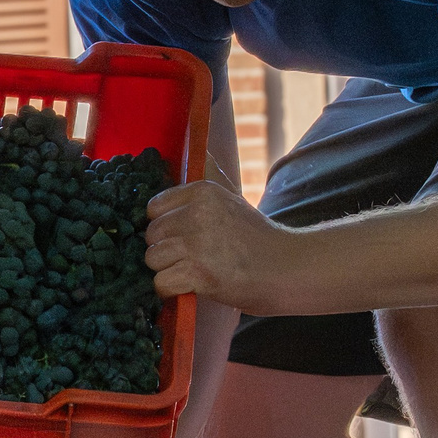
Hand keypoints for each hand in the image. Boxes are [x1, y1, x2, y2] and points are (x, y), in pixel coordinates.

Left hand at [143, 178, 300, 310]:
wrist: (285, 269)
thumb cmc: (256, 237)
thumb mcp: (233, 196)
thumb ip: (211, 174)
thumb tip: (199, 148)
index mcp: (203, 192)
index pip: (154, 207)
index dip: (165, 224)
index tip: (182, 235)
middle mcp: (197, 214)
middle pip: (151, 234)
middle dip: (165, 249)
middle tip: (191, 256)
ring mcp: (196, 244)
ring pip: (152, 258)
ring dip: (167, 270)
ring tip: (193, 270)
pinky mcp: (198, 274)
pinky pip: (161, 282)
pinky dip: (171, 290)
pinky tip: (190, 286)